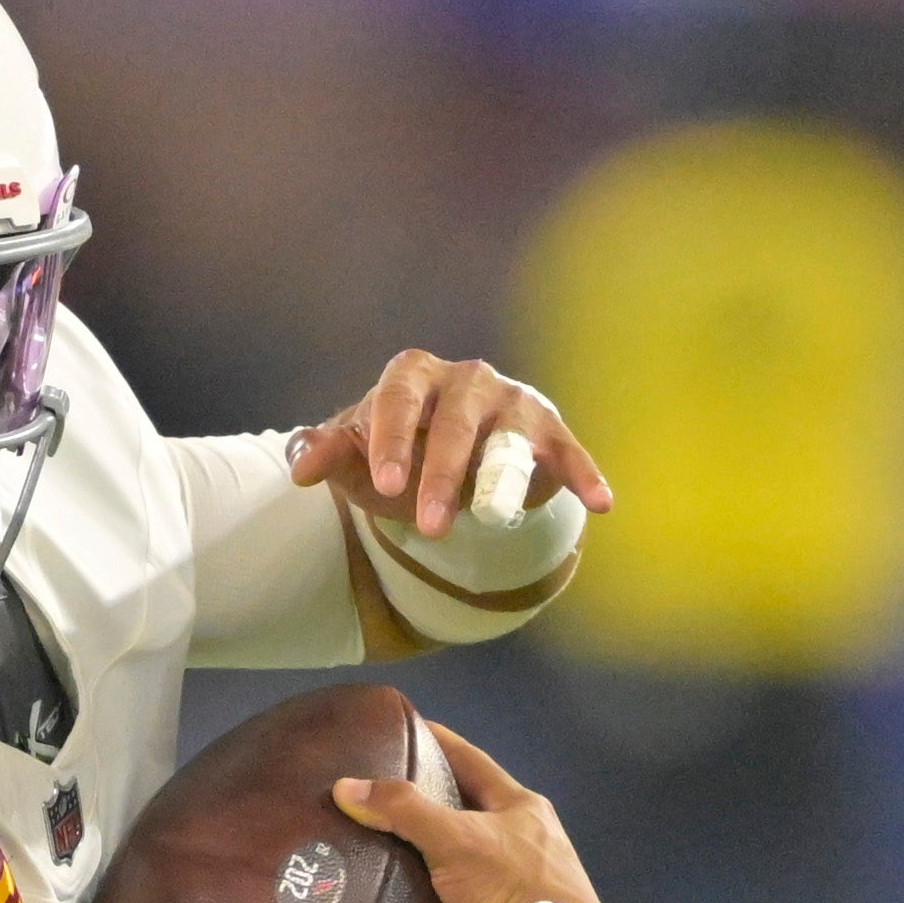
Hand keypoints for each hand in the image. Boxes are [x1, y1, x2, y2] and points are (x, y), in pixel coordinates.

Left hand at [287, 349, 611, 540]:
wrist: (448, 460)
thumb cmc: (396, 455)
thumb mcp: (359, 460)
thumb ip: (331, 458)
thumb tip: (301, 467)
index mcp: (412, 376)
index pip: (398, 397)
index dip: (392, 439)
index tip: (383, 483)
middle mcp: (467, 379)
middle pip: (455, 423)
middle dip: (441, 476)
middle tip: (428, 526)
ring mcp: (513, 402)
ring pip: (510, 439)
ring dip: (500, 483)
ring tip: (494, 518)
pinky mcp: (549, 432)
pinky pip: (568, 454)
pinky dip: (583, 476)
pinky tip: (602, 503)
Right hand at [332, 723, 606, 902]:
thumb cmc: (512, 886)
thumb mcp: (454, 841)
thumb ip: (403, 811)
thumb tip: (345, 786)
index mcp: (522, 806)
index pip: (472, 761)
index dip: (438, 743)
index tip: (406, 731)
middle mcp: (532, 835)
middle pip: (474, 806)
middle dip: (435, 800)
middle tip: (389, 796)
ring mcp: (531, 876)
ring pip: (476, 849)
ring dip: (441, 847)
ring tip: (397, 846)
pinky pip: (477, 888)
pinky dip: (449, 885)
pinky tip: (426, 895)